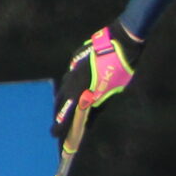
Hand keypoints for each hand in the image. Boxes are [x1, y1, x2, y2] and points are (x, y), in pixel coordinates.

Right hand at [53, 23, 141, 137]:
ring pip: (63, 88)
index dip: (61, 125)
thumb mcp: (113, 89)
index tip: (54, 135)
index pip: (67, 112)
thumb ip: (100, 101)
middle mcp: (73, 80)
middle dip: (59, 115)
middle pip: (61, 101)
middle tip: (56, 128)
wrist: (121, 41)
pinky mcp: (76, 59)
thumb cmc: (121, 68)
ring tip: (60, 112)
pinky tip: (69, 90)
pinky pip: (69, 76)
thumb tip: (90, 112)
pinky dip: (68, 86)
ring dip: (62, 101)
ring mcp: (73, 69)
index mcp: (81, 89)